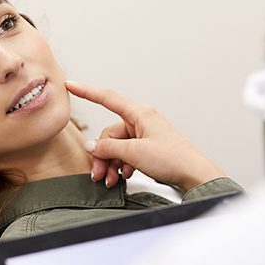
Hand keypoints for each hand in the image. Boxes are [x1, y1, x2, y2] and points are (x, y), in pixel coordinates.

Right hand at [66, 81, 225, 190]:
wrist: (194, 175)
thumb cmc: (173, 159)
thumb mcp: (134, 153)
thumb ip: (109, 148)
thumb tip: (91, 146)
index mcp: (139, 113)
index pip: (107, 98)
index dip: (87, 91)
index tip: (70, 85)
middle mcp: (141, 121)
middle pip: (109, 134)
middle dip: (102, 155)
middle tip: (99, 174)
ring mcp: (144, 135)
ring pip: (116, 146)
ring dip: (111, 163)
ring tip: (111, 180)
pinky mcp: (148, 148)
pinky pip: (126, 153)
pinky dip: (122, 166)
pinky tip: (125, 177)